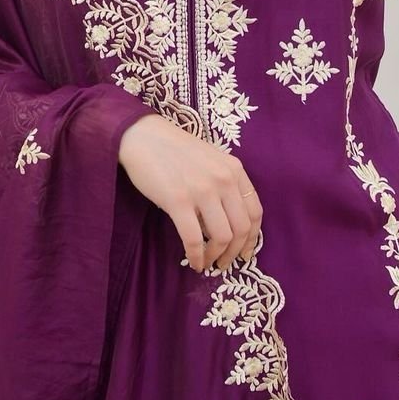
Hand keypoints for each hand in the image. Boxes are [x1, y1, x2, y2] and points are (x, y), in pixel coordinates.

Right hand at [117, 114, 262, 273]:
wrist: (144, 136)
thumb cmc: (175, 150)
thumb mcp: (211, 161)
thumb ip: (224, 185)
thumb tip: (226, 224)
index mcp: (234, 169)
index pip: (255, 211)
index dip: (252, 238)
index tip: (244, 252)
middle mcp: (223, 179)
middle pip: (241, 228)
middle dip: (234, 252)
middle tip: (224, 263)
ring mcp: (202, 190)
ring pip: (221, 237)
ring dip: (216, 256)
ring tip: (208, 262)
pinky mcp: (178, 200)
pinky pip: (194, 239)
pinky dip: (196, 256)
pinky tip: (193, 262)